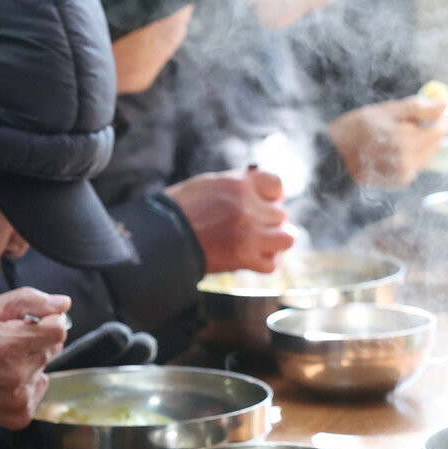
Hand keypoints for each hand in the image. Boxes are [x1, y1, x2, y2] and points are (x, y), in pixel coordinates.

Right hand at [0, 287, 69, 428]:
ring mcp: (19, 397)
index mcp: (8, 344)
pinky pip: (38, 388)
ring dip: (30, 361)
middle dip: (35, 339)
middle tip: (6, 340)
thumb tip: (62, 303)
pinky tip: (2, 379)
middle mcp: (17, 374)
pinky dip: (26, 382)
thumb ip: (26, 301)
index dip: (47, 320)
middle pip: (53, 347)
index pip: (58, 329)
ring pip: (45, 367)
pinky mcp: (19, 414)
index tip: (30, 321)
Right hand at [165, 168, 295, 274]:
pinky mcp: (244, 258)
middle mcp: (248, 207)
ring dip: (276, 241)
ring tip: (263, 243)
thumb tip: (258, 189)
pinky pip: (270, 263)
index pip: (276, 185)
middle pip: (281, 214)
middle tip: (256, 226)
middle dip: (270, 220)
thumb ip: (238, 186)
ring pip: (286, 238)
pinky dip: (262, 263)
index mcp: (239, 184)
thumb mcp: (209, 185)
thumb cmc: (179, 209)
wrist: (161, 237)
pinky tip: (250, 259)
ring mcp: (249, 234)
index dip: (273, 195)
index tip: (268, 202)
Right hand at [326, 96, 447, 187]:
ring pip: (427, 153)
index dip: (439, 118)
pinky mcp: (400, 181)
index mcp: (404, 139)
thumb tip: (445, 105)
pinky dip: (409, 154)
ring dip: (418, 143)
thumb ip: (417, 108)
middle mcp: (407, 160)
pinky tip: (390, 150)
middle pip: (436, 142)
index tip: (430, 112)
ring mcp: (404, 173)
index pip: (441, 129)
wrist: (334, 156)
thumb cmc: (357, 128)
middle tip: (408, 123)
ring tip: (394, 137)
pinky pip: (416, 164)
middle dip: (427, 130)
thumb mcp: (386, 110)